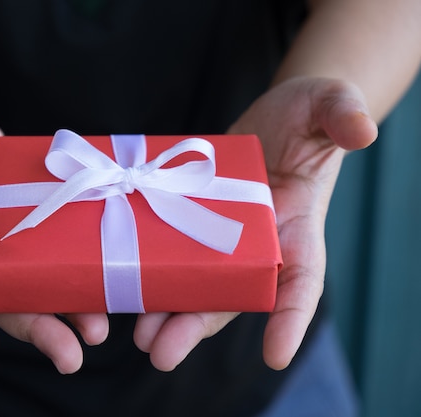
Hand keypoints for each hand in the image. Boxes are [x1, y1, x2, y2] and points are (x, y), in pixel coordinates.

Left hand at [133, 77, 376, 370]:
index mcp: (297, 228)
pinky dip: (146, 274)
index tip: (274, 354)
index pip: (301, 280)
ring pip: (193, 285)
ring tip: (138, 336)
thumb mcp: (327, 104)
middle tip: (161, 353)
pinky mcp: (187, 221)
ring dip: (165, 313)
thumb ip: (342, 112)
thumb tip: (362, 130)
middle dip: (196, 326)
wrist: (271, 119)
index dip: (291, 318)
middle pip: (229, 296)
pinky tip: (118, 288)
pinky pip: (168, 253)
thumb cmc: (307, 115)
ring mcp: (218, 237)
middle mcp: (256, 245)